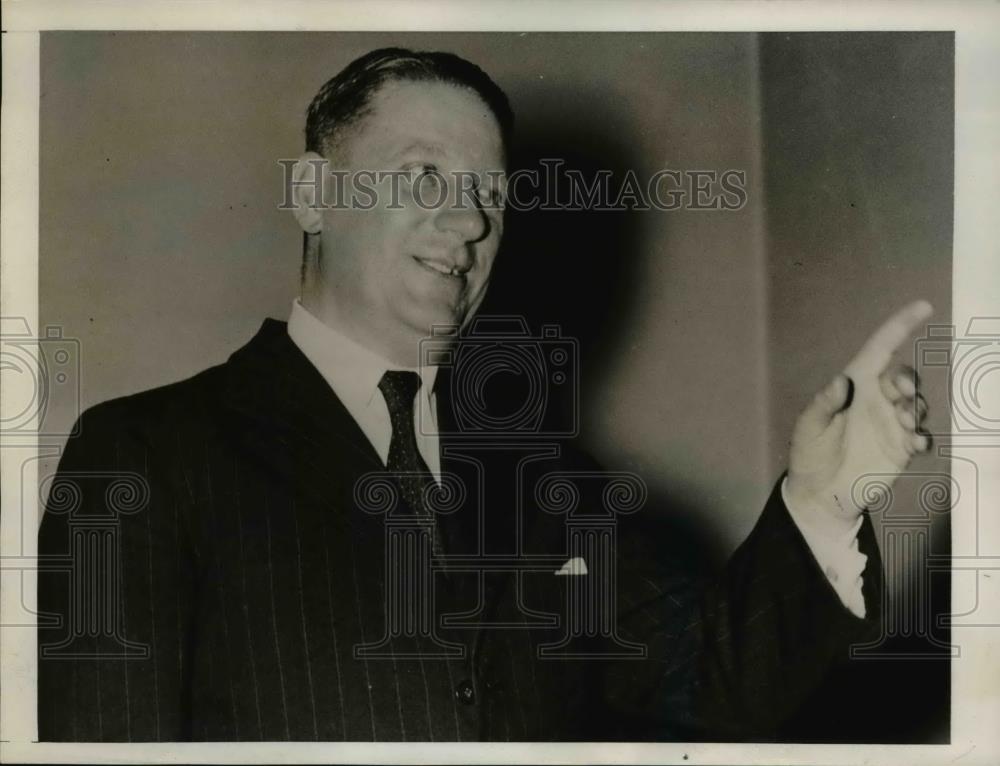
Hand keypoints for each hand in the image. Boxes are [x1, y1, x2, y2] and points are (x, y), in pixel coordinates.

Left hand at [786, 300, 933, 531]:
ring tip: (904, 423)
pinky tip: (914, 444)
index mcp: (854, 387)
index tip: (922, 307)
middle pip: (905, 377)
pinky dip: (923, 436)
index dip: (899, 327)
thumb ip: (824, 403)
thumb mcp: (808, 428)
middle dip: (909, 379)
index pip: (879, 350)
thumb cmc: (809, 455)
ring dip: (917, 408)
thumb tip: (843, 381)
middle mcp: (877, 400)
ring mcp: (892, 424)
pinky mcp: (902, 449)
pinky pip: (922, 436)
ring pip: (918, 404)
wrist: (820, 495)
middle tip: (901, 394)